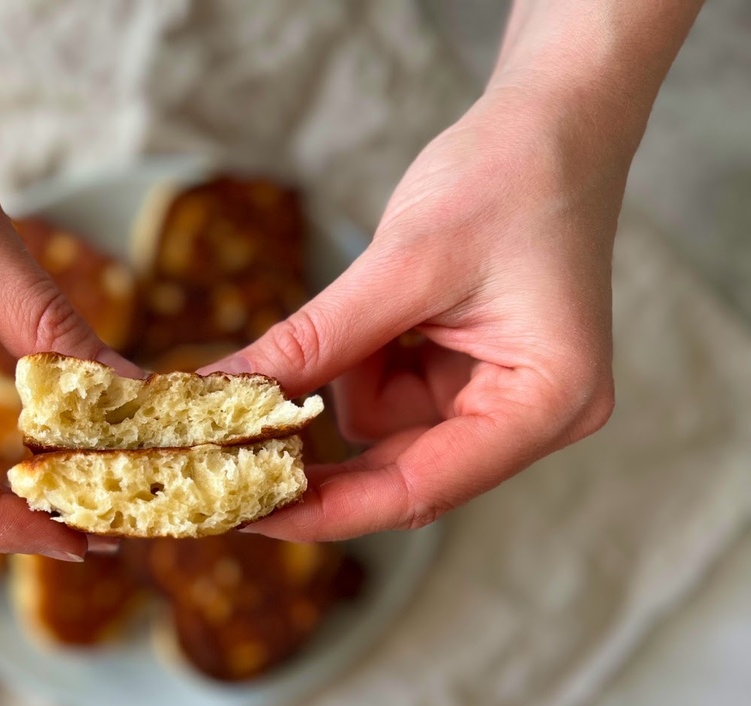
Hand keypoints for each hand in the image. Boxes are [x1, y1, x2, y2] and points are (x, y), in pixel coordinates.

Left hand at [199, 0, 700, 541]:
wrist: (552, 123)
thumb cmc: (505, 176)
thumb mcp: (404, 262)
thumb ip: (316, 341)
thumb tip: (223, 397)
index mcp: (547, 403)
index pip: (419, 491)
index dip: (325, 511)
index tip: (244, 512)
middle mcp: (533, 419)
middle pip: (399, 469)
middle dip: (319, 444)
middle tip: (227, 436)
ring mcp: (502, 401)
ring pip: (381, 426)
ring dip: (349, 372)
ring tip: (379, 295)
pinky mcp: (471, 378)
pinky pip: (388, 393)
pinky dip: (363, 356)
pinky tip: (388, 304)